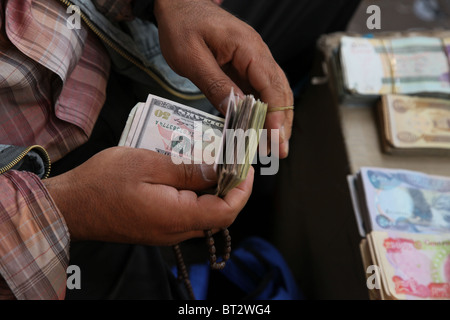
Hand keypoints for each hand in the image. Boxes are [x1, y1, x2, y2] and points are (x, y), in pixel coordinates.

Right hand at [43, 147, 253, 245]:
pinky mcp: (158, 227)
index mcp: (177, 217)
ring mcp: (166, 232)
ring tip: (213, 161)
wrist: (70, 206)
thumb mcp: (149, 165)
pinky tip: (190, 173)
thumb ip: (188, 170)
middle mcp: (176, 231)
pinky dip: (196, 194)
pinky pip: (187, 213)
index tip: (246, 166)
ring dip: (213, 189)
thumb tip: (219, 170)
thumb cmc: (104, 182)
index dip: (243, 189)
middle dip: (231, 186)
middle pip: (218, 213)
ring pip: (203, 213)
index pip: (227, 211)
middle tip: (232, 158)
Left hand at [154, 0, 293, 157]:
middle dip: (281, 122)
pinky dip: (262, 110)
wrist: (178, 3)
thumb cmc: (182, 26)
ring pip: (273, 92)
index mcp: (248, 48)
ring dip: (275, 118)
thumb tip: (236, 110)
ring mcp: (253, 59)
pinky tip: (259, 127)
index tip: (275, 137)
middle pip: (279, 90)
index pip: (271, 85)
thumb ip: (215, 85)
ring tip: (273, 144)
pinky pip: (259, 89)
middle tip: (279, 150)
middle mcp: (258, 53)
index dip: (275, 114)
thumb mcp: (192, 58)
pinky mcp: (245, 65)